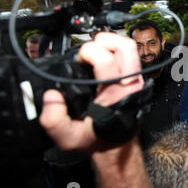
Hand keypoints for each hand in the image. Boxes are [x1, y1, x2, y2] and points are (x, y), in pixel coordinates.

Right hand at [39, 33, 143, 151]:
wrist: (113, 145)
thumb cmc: (95, 138)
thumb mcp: (68, 138)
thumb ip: (54, 121)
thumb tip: (51, 97)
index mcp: (116, 94)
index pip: (107, 59)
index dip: (89, 53)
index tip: (78, 60)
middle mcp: (130, 84)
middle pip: (126, 47)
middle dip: (103, 41)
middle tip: (89, 50)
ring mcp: (135, 80)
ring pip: (130, 48)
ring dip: (110, 42)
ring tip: (95, 50)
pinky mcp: (135, 78)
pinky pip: (129, 56)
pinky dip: (114, 50)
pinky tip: (101, 57)